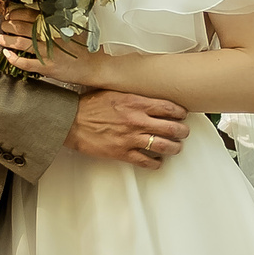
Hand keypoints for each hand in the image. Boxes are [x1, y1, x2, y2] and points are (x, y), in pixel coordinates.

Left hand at [0, 6, 101, 87]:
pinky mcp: (47, 67)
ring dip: (7, 40)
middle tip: (3, 25)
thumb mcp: (72, 28)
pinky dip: (14, 59)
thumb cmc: (85, 47)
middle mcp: (50, 36)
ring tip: (0, 38)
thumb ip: (57, 22)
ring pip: (21, 43)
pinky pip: (25, 63)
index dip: (16, 13)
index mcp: (55, 24)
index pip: (30, 14)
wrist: (96, 65)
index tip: (9, 14)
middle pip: (22, 27)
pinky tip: (7, 55)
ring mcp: (48, 52)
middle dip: (9, 25)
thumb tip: (40, 15)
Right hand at [67, 88, 188, 169]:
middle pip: (172, 128)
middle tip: (183, 132)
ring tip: (176, 147)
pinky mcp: (123, 153)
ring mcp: (131, 138)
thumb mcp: (113, 91)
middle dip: (182, 131)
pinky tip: (158, 161)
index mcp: (136, 102)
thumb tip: (147, 93)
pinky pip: (147, 161)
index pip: (169, 107)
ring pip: (164, 146)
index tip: (182, 115)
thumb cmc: (88, 106)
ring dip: (174, 147)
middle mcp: (137, 120)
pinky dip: (156, 163)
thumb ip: (133, 93)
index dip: (180, 112)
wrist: (70, 122)